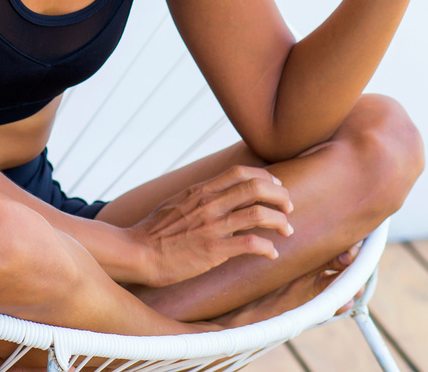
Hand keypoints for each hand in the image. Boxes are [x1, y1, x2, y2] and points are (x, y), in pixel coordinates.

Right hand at [127, 165, 293, 287]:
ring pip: (258, 214)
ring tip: (287, 230)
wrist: (137, 252)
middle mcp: (209, 204)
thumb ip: (201, 196)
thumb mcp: (179, 202)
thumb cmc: (156, 231)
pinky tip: (272, 253)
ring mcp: (212, 226)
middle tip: (289, 207)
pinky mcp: (212, 250)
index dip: (265, 177)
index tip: (277, 186)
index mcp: (202, 191)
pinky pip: (249, 244)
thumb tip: (222, 194)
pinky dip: (267, 248)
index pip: (241, 173)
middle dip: (280, 196)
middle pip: (256, 188)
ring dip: (280, 221)